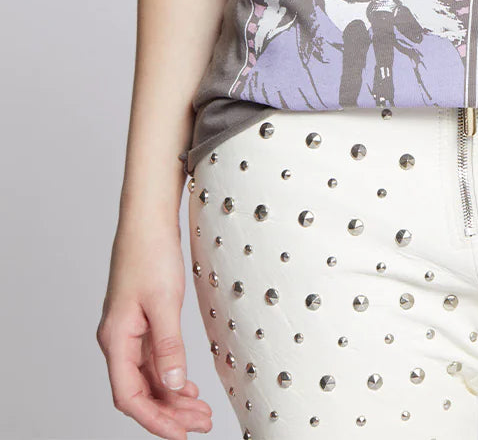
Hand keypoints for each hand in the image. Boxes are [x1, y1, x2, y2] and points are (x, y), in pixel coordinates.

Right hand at [96, 218, 211, 437]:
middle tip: (201, 425)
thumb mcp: (164, 303)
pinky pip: (152, 361)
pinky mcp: (141, 322)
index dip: (155, 420)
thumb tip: (173, 386)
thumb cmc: (150, 253)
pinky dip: (170, 377)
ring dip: (172, 397)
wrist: (147, 219)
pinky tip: (186, 387)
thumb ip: (168, 347)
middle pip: (139, 392)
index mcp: (116, 340)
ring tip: (201, 411)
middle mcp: (118, 340)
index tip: (181, 434)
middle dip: (169, 413)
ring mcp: (129, 332)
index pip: (129, 397)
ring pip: (148, 378)